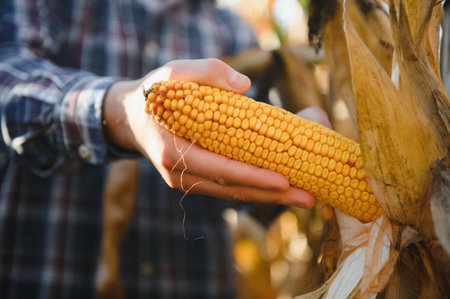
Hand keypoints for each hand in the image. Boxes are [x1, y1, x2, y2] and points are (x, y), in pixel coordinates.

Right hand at [103, 58, 329, 207]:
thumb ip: (207, 72)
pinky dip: (252, 189)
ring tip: (302, 196)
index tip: (283, 181)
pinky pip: (225, 187)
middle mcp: (178, 174)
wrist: (131, 117)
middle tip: (308, 196)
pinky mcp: (194, 180)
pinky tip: (277, 188)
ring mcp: (185, 180)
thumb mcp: (174, 71)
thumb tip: (245, 86)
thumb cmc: (155, 93)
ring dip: (266, 197)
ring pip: (230, 193)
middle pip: (230, 189)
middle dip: (270, 195)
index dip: (251, 177)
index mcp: (173, 150)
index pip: (218, 169)